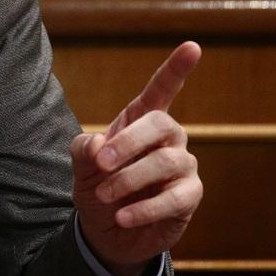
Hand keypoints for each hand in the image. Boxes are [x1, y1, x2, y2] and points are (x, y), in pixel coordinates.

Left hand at [70, 41, 203, 275]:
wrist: (105, 229)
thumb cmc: (98, 185)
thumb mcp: (82, 164)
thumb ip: (86, 148)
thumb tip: (102, 144)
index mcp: (141, 120)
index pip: (162, 89)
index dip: (176, 69)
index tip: (193, 46)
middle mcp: (168, 138)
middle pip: (161, 124)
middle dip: (128, 142)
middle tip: (101, 164)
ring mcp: (183, 166)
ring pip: (166, 162)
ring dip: (129, 180)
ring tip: (104, 195)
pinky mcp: (189, 196)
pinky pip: (175, 198)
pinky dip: (144, 208)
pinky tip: (122, 217)